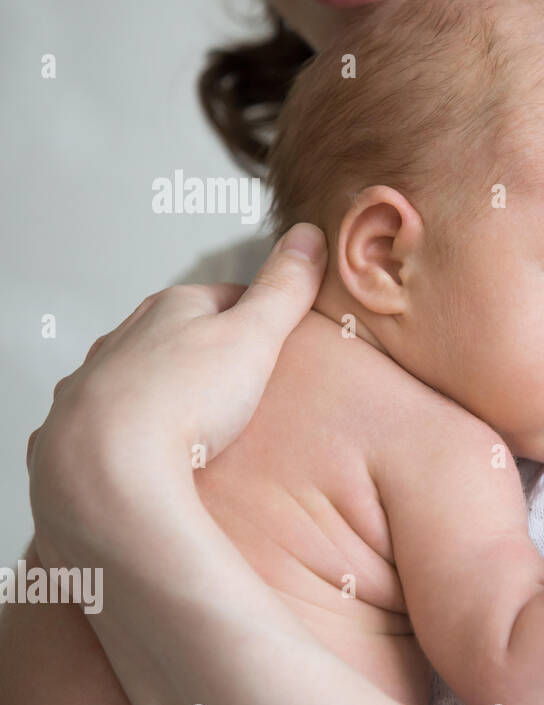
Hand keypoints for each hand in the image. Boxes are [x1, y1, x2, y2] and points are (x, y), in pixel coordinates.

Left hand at [27, 224, 326, 551]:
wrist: (107, 470)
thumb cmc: (182, 399)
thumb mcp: (254, 336)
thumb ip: (283, 289)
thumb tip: (308, 234)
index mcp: (169, 308)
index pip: (225, 297)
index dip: (257, 316)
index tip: (280, 340)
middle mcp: (123, 337)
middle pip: (177, 335)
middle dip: (208, 353)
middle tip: (248, 385)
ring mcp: (94, 384)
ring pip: (138, 376)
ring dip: (165, 392)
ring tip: (200, 424)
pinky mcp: (73, 432)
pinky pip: (108, 424)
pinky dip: (130, 432)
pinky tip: (151, 453)